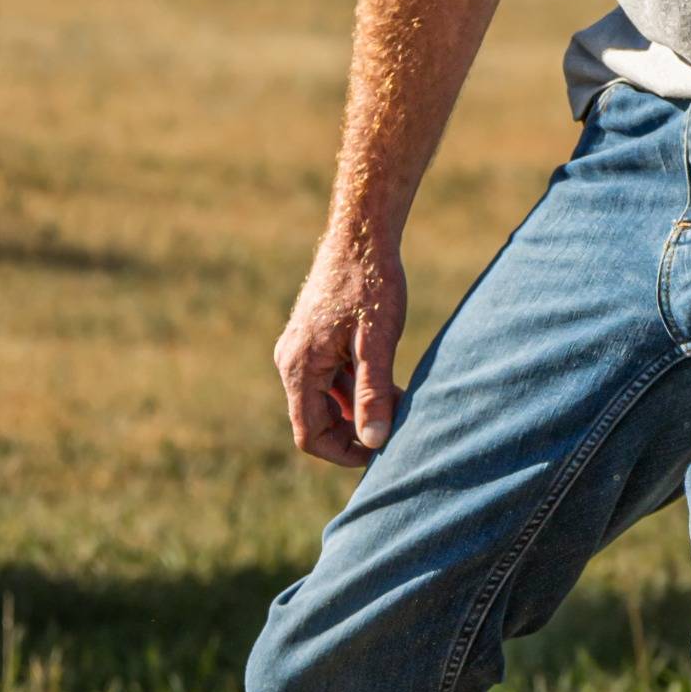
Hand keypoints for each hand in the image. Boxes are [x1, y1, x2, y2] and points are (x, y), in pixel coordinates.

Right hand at [272, 228, 407, 466]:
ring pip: (326, 402)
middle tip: (398, 421)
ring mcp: (299, 352)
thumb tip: (374, 441)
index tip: (382, 452)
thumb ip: (373, 393)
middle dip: (357, 430)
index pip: (309, 435)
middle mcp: (290, 362)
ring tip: (400, 399)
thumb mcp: (377, 342)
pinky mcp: (313, 343)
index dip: (344, 453)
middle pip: (316, 422)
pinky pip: (330, 381)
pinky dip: (358, 389)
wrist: (360, 238)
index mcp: (298, 367)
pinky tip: (391, 383)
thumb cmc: (371, 285)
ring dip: (360, 409)